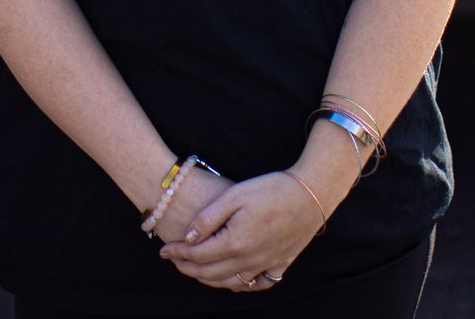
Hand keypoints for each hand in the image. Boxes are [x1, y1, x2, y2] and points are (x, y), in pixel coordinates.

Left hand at [156, 171, 321, 291]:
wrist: (311, 194)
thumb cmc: (272, 189)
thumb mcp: (235, 195)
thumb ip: (209, 218)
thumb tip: (188, 237)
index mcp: (235, 242)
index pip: (197, 255)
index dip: (177, 253)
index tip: (164, 249)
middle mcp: (249, 260)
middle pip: (209, 273)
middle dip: (186, 268)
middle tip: (173, 260)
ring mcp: (265, 266)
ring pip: (230, 283)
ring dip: (207, 279)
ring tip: (194, 269)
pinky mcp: (280, 265)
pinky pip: (255, 285)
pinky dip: (239, 285)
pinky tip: (231, 279)